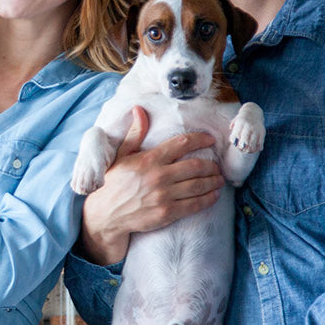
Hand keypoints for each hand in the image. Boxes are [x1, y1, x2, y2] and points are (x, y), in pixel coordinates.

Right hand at [78, 107, 223, 265]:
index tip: (210, 139)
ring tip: (219, 179)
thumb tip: (139, 110)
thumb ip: (135, 133)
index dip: (200, 139)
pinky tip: (214, 195)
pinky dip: (208, 199)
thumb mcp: (121, 155)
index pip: (181, 144)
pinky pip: (195, 205)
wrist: (106, 214)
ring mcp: (164, 196)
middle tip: (217, 166)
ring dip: (214, 181)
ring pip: (199, 185)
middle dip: (211, 165)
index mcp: (149, 159)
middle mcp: (159, 176)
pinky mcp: (167, 213)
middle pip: (196, 166)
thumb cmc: (114, 183)